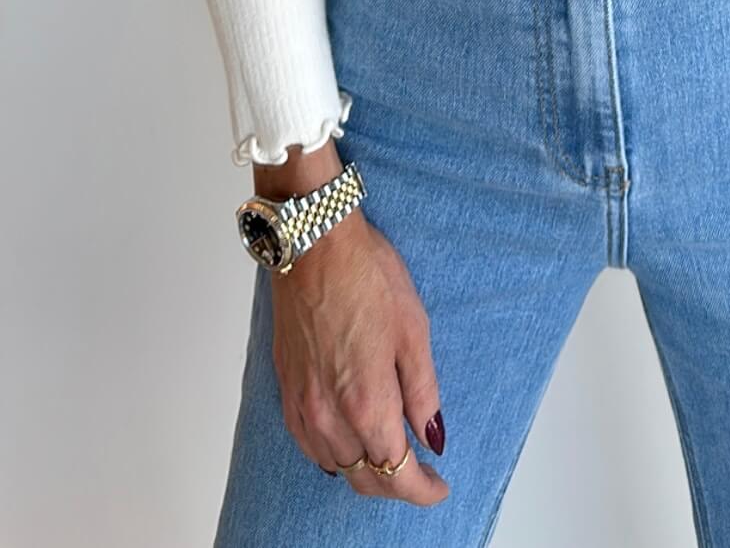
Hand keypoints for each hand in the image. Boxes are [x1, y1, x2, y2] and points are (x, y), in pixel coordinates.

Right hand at [270, 209, 449, 506]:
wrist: (313, 244)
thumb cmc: (366, 274)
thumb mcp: (413, 330)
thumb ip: (423, 392)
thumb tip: (433, 437)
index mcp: (366, 401)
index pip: (396, 471)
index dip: (422, 489)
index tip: (439, 486)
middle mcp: (328, 413)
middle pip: (363, 477)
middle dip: (396, 485)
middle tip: (421, 476)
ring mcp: (302, 404)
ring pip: (334, 465)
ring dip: (364, 470)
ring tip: (389, 456)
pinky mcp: (285, 389)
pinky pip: (308, 445)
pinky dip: (331, 454)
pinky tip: (346, 442)